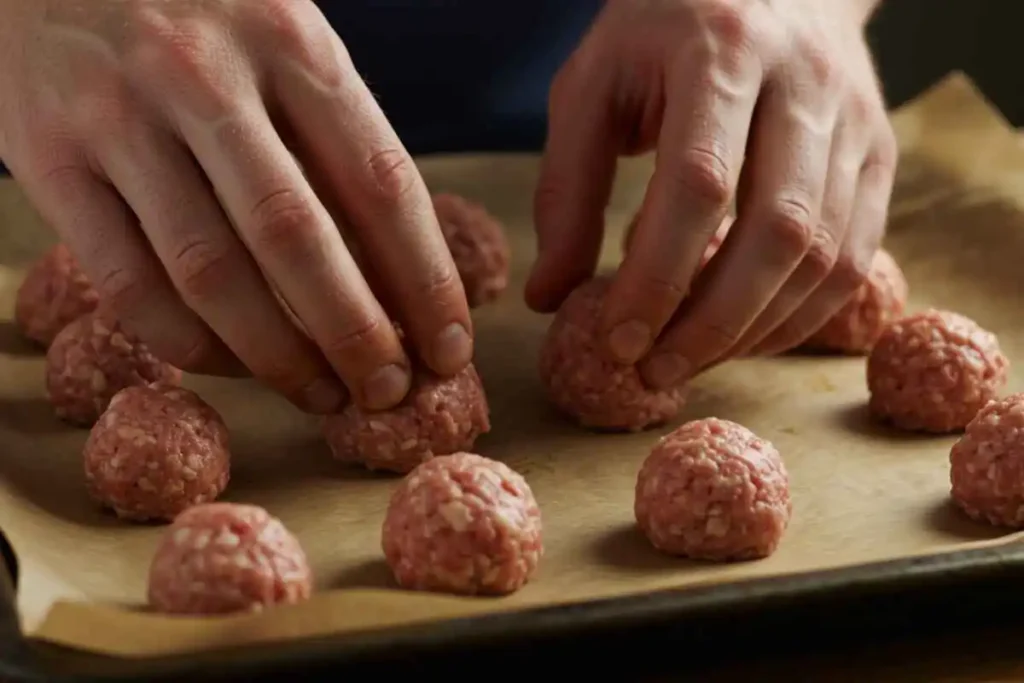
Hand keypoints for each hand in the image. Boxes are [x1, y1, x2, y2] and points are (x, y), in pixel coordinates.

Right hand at [0, 0, 472, 412]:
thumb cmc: (196, 14)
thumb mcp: (282, 43)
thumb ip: (332, 142)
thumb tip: (399, 278)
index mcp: (291, 42)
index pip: (380, 182)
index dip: (424, 281)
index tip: (448, 348)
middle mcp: (204, 75)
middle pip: (296, 237)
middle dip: (356, 334)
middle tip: (390, 392)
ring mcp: (118, 116)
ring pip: (211, 271)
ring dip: (278, 356)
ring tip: (324, 397)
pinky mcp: (45, 157)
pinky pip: (126, 282)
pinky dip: (188, 344)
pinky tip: (234, 368)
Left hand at [527, 0, 897, 385]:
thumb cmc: (662, 32)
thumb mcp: (592, 86)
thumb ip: (567, 190)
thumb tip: (549, 299)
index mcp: (720, 52)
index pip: (698, 183)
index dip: (658, 276)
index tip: (616, 340)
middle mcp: (804, 84)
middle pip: (780, 230)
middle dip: (713, 322)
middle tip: (654, 373)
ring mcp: (855, 121)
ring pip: (827, 254)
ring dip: (756, 329)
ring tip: (689, 362)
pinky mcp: (879, 154)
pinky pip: (856, 258)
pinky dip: (800, 315)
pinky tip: (744, 336)